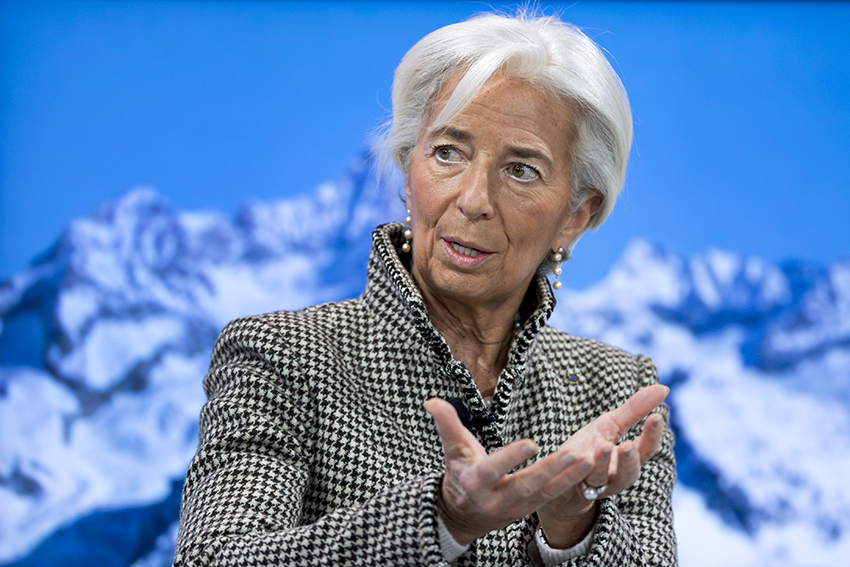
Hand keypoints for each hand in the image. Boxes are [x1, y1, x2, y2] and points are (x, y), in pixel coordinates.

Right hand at [425, 398, 592, 545]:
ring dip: (568, 478)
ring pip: (545, 493)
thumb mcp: (452, 449)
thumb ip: (446, 424)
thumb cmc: (460, 474)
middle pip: (526, 485)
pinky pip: (552, 497)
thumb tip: (431, 401)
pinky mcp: (530, 510)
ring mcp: (515, 508)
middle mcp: (496, 499)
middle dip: (550, 471)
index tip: (531, 444)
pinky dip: (570, 483)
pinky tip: (588, 468)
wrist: (463, 515)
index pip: (493, 469)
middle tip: (573, 454)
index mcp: (475, 482)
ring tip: (589, 460)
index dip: (511, 458)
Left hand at [536, 384, 669, 547]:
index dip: (652, 435)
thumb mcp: (610, 425)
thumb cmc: (591, 448)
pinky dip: (577, 470)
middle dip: (630, 460)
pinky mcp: (571, 486)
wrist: (562, 473)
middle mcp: (615, 476)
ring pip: (600, 479)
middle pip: (629, 473)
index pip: (646, 450)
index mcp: (627, 459)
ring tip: (603, 446)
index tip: (656, 417)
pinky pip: (574, 482)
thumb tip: (663, 388)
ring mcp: (593, 483)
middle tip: (628, 446)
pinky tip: (577, 456)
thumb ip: (634, 410)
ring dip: (602, 463)